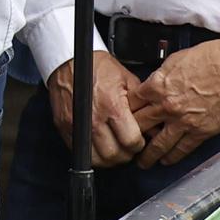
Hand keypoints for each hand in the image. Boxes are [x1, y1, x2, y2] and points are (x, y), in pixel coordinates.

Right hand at [46, 51, 145, 167]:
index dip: (138, 144)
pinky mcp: (65, 128)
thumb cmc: (98, 67)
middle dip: (125, 154)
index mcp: (112, 105)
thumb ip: (142, 105)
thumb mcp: (127, 80)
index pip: (131, 141)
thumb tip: (154, 127)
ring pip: (97, 159)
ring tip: (114, 148)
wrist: (70, 60)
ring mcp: (77, 125)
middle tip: (127, 146)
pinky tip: (99, 145)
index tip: (138, 141)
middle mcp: (94, 118)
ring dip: (109, 158)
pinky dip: (92, 154)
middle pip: (114, 155)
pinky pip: (81, 153)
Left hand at [126, 24, 219, 169]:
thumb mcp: (174, 60)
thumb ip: (160, 78)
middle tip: (125, 144)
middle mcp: (167, 106)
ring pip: (158, 145)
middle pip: (140, 126)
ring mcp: (184, 121)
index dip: (125, 112)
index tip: (123, 119)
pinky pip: (182, 149)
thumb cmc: (210, 57)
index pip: (132, 104)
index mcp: (158, 86)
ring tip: (142, 162)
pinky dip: (172, 157)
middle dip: (130, 136)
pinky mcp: (201, 131)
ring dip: (148, 156)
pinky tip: (166, 161)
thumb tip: (152, 87)